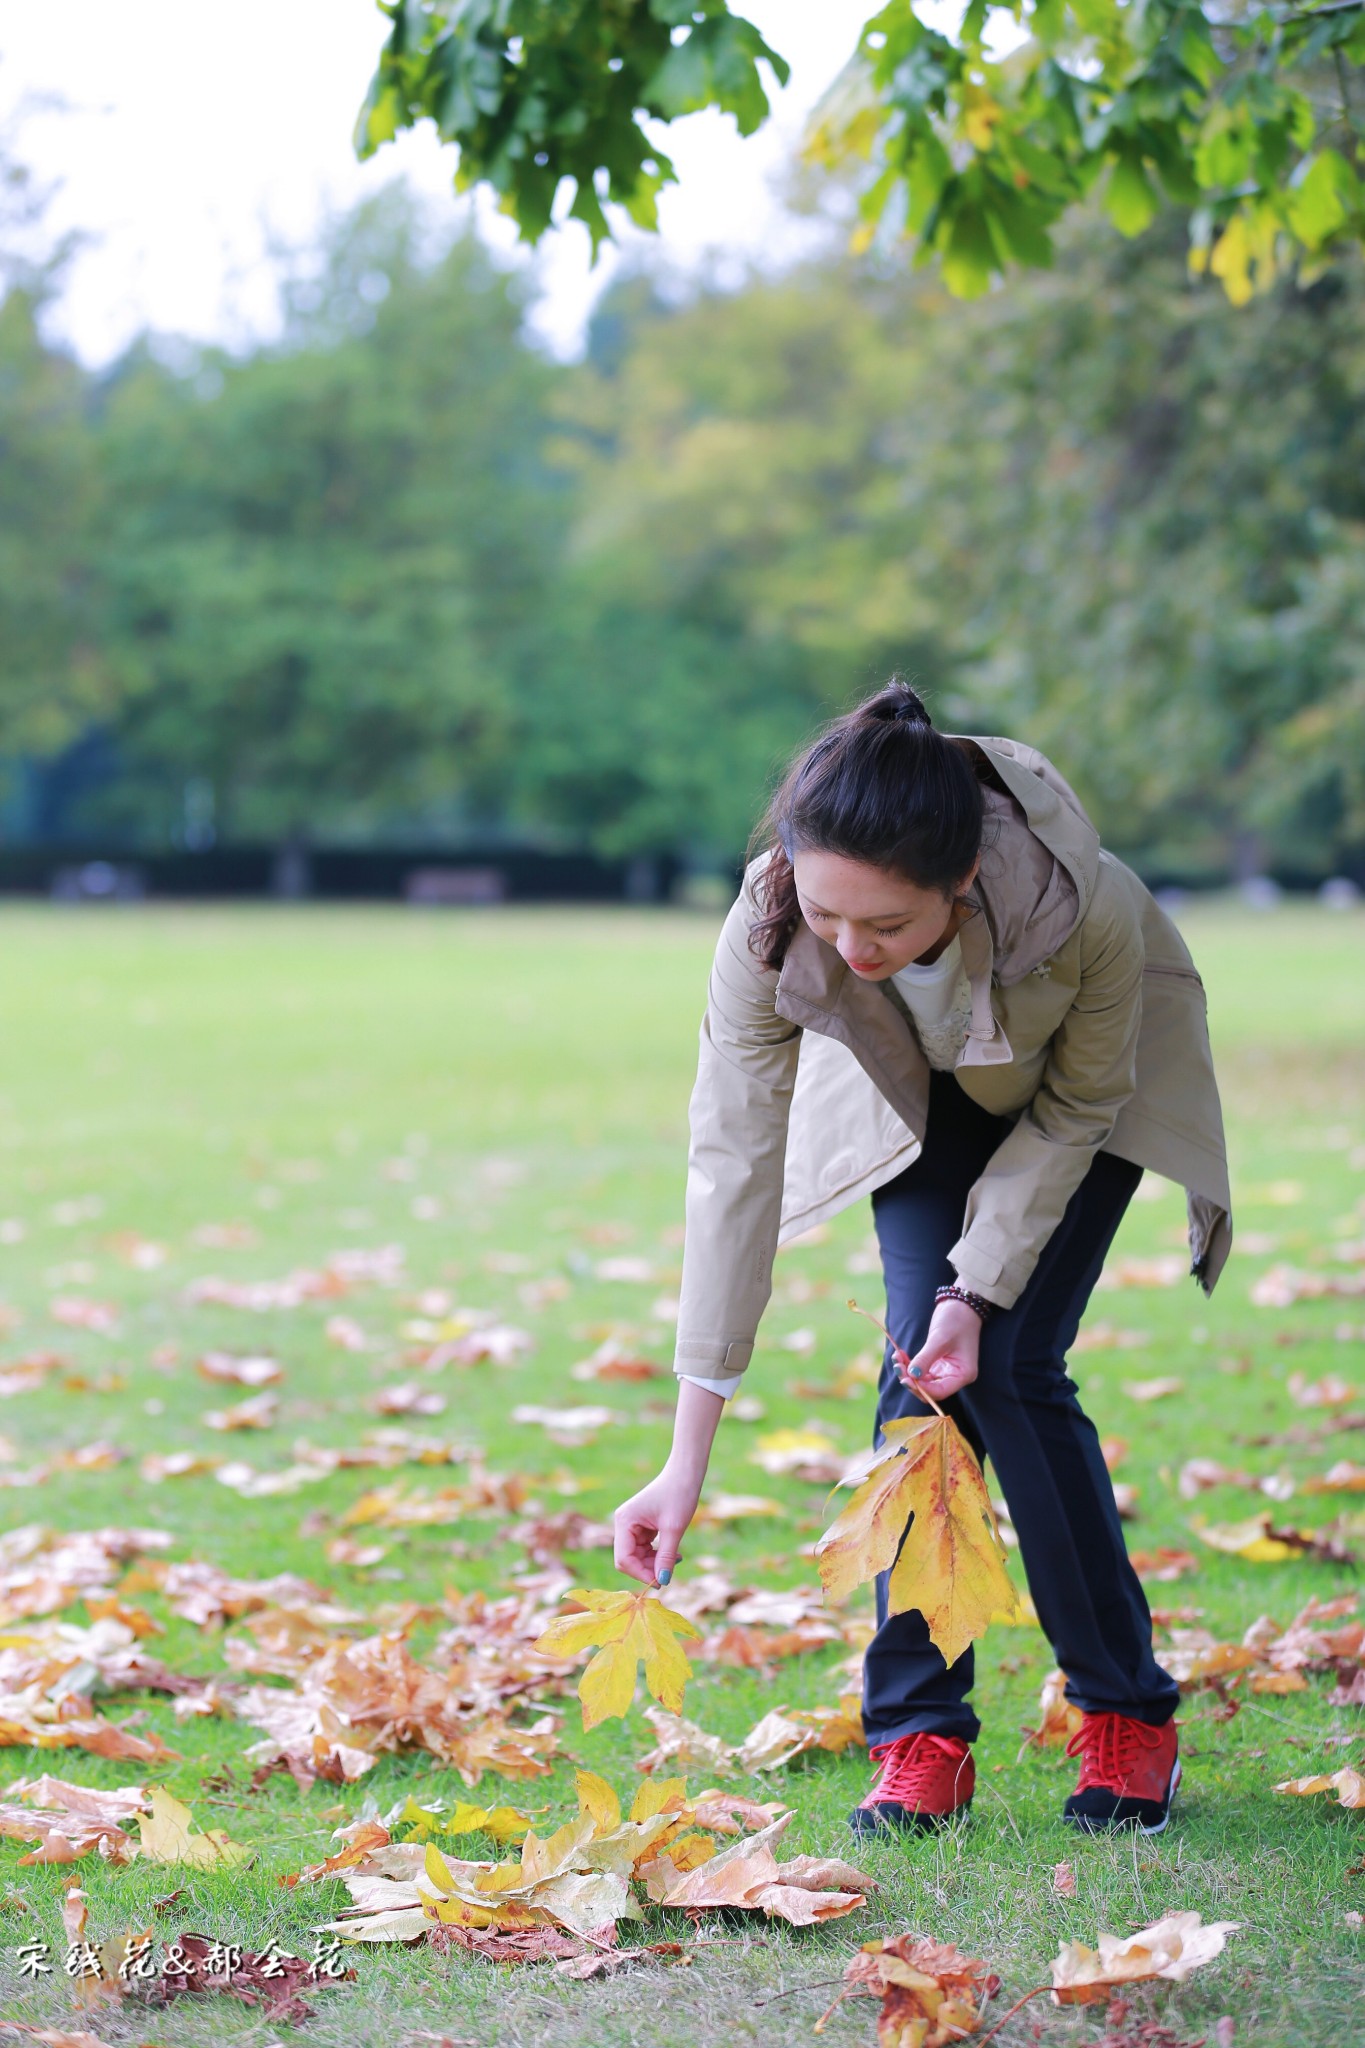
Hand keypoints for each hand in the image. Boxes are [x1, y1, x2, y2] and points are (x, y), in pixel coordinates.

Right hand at [613, 1465, 701, 1587]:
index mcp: (624, 1521)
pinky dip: (657, 1554)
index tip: (661, 1582)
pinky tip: (674, 1554)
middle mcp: (623, 1523)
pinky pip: (644, 1548)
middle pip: (628, 1559)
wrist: (686, 1472)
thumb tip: (662, 1582)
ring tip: (676, 1560)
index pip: (624, 1559)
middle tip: (669, 1574)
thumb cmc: (679, 1494)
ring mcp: (632, 1525)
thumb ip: (666, 1557)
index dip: (640, 1574)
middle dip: (648, 1569)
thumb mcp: (674, 1528)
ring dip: (654, 1563)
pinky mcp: (641, 1526)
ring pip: (637, 1556)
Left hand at [901, 1298, 981, 1401]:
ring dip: (907, 1373)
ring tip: (897, 1358)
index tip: (906, 1378)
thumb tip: (911, 1375)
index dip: (922, 1389)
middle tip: (898, 1367)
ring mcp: (945, 1370)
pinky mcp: (937, 1364)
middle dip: (912, 1381)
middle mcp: (955, 1376)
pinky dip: (909, 1365)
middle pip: (930, 1389)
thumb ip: (925, 1359)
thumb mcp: (939, 1339)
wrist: (960, 1305)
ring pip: (922, 1381)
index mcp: (963, 1374)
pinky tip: (900, 1355)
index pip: (940, 1392)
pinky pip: (920, 1371)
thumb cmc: (956, 1320)